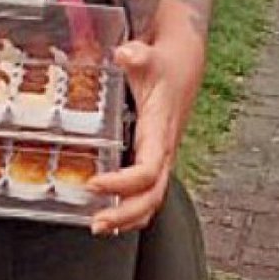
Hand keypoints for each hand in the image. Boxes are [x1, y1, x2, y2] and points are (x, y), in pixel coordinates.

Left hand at [87, 33, 203, 235]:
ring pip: (152, 198)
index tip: (94, 183)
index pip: (148, 170)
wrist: (184, 62)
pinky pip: (148, 190)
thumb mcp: (150, 55)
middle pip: (152, 196)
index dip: (123, 183)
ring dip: (128, 217)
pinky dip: (132, 206)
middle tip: (96, 223)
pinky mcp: (156, 155)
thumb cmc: (165, 62)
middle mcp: (163, 148)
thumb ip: (137, 55)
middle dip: (125, 214)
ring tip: (100, 225)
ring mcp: (161, 155)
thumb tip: (125, 54)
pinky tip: (111, 211)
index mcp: (160, 130)